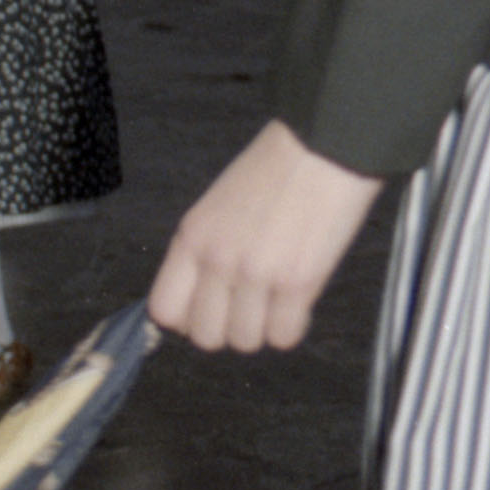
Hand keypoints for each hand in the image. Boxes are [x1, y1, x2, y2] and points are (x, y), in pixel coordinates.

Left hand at [148, 120, 383, 356]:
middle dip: (228, 328)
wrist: (325, 147)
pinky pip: (284, 337)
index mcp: (191, 237)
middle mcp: (216, 260)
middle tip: (250, 307)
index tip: (211, 310)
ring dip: (263, 327)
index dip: (188, 319)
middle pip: (205, 336)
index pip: (164, 310)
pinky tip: (298, 301)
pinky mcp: (297, 283)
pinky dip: (292, 326)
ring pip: (246, 342)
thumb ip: (207, 250)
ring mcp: (255, 274)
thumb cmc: (276, 171)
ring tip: (278, 299)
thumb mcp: (219, 206)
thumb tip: (204, 299)